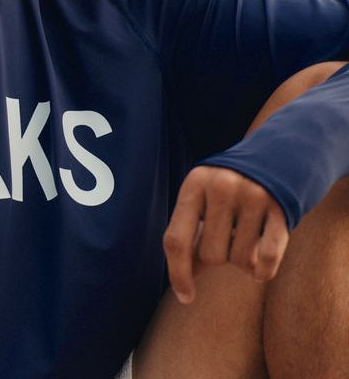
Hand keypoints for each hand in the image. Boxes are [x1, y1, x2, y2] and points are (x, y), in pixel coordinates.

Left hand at [163, 165, 289, 304]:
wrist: (271, 159)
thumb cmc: (224, 190)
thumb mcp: (200, 200)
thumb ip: (189, 235)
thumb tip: (182, 283)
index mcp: (193, 184)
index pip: (176, 240)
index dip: (178, 274)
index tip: (185, 297)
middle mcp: (221, 187)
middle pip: (210, 256)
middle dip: (217, 256)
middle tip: (226, 236)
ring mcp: (252, 196)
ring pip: (240, 261)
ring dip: (242, 259)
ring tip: (243, 234)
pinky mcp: (280, 210)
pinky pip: (268, 260)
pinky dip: (263, 271)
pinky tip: (260, 261)